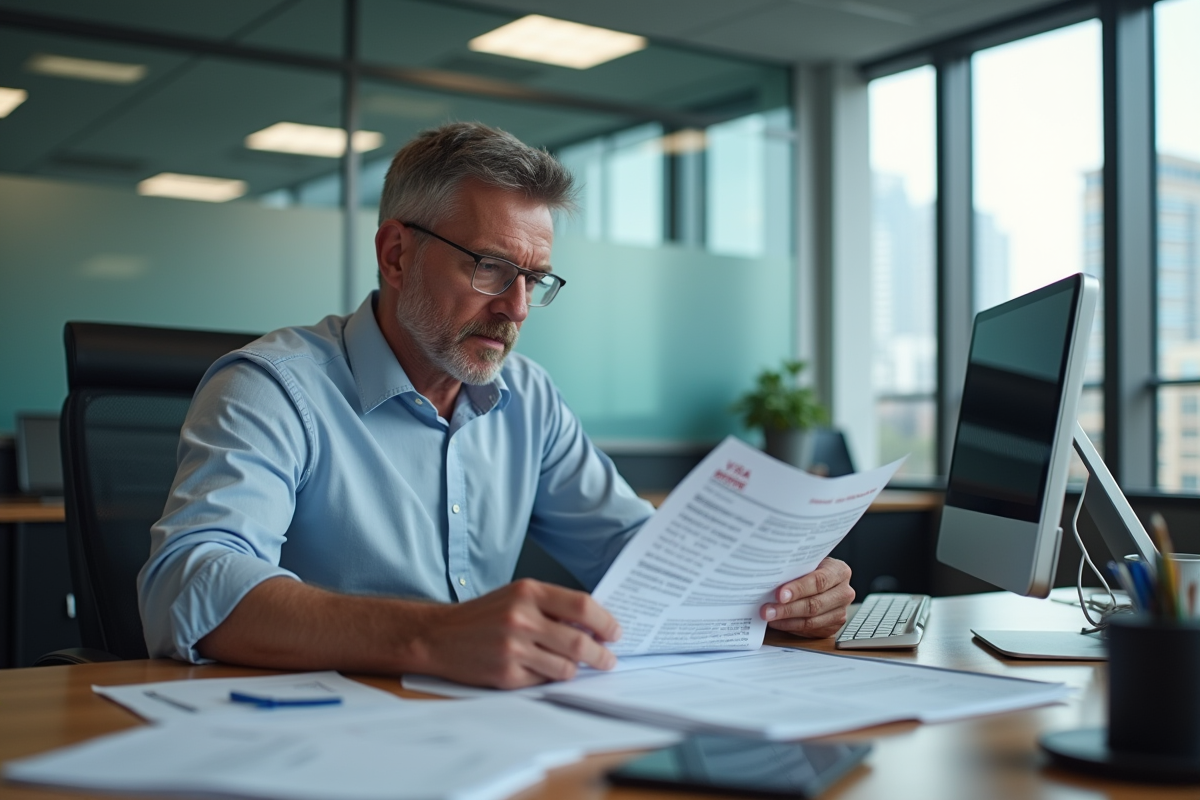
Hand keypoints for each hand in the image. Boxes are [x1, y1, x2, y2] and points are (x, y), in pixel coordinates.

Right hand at [418, 579, 621, 689]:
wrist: (438, 636)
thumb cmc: (482, 616)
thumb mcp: (517, 596)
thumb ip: (552, 606)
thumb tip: (594, 625)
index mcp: (528, 592)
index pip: (582, 606)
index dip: (605, 622)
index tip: (615, 632)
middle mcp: (521, 618)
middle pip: (579, 641)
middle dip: (600, 654)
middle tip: (607, 659)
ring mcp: (513, 648)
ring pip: (566, 667)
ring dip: (575, 669)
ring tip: (574, 666)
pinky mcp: (506, 674)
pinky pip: (544, 681)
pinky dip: (549, 677)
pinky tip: (541, 670)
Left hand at [761, 557, 853, 637]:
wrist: (823, 579)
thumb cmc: (812, 568)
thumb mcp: (807, 562)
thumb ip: (796, 569)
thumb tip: (770, 579)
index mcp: (840, 571)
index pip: (819, 581)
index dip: (799, 589)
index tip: (780, 595)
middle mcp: (844, 593)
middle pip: (815, 605)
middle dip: (788, 609)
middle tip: (767, 610)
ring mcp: (840, 612)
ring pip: (812, 621)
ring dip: (786, 621)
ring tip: (769, 617)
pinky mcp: (833, 627)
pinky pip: (810, 631)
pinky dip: (791, 628)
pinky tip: (777, 622)